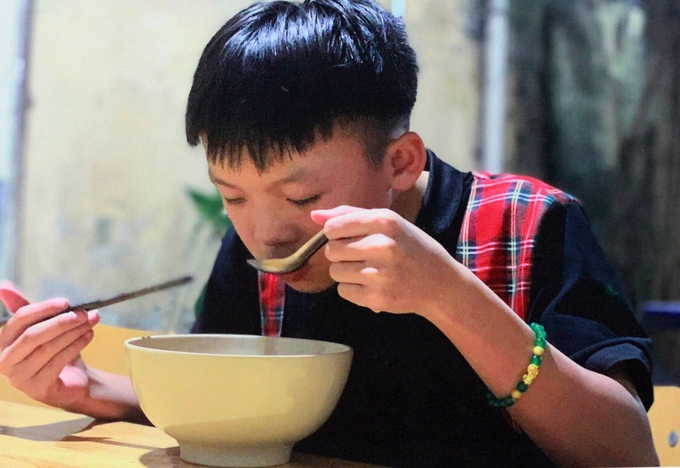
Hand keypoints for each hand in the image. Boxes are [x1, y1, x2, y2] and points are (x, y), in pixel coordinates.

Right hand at [0, 281, 98, 411]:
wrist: (71, 383)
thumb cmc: (54, 352)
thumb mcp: (42, 328)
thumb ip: (28, 310)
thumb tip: (3, 285)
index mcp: (3, 341)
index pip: (19, 320)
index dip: (42, 309)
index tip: (65, 302)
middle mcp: (5, 360)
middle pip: (32, 335)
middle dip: (60, 322)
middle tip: (83, 313)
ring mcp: (20, 377)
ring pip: (47, 348)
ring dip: (73, 332)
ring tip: (91, 321)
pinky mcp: (37, 388)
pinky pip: (58, 362)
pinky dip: (76, 345)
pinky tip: (89, 336)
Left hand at [311, 206, 459, 314]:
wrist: (441, 284)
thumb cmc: (412, 248)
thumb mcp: (389, 222)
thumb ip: (350, 215)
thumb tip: (314, 216)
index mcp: (385, 221)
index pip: (333, 227)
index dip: (334, 234)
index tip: (348, 238)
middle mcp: (382, 245)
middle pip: (331, 250)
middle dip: (340, 254)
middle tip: (360, 256)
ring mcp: (380, 274)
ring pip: (335, 272)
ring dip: (345, 272)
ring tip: (367, 270)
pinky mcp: (377, 298)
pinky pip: (343, 291)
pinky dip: (352, 289)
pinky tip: (370, 284)